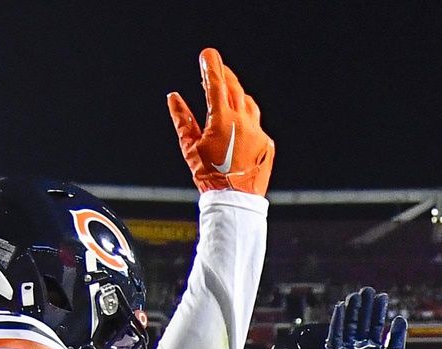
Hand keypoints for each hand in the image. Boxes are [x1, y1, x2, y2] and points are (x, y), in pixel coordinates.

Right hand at [167, 48, 272, 195]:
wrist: (235, 202)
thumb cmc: (209, 177)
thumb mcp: (190, 147)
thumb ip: (182, 119)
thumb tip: (174, 98)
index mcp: (222, 120)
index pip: (216, 84)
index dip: (211, 66)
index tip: (207, 54)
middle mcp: (243, 122)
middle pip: (234, 88)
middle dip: (224, 75)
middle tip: (216, 68)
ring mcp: (258, 132)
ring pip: (248, 103)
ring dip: (237, 95)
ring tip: (227, 92)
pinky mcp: (267, 144)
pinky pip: (256, 124)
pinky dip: (246, 118)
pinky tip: (239, 123)